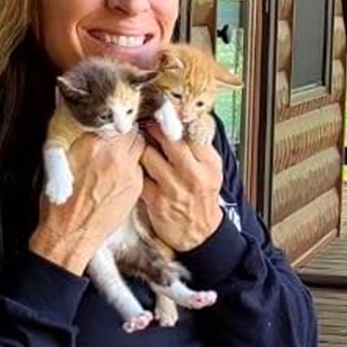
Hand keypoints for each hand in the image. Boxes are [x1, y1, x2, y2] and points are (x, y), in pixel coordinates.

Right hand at [30, 131, 144, 274]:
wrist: (70, 233)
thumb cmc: (60, 201)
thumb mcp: (58, 160)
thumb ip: (75, 136)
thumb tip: (78, 114)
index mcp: (92, 144)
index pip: (114, 119)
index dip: (113, 119)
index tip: (111, 120)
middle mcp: (114, 155)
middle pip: (132, 130)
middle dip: (125, 132)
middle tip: (117, 137)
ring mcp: (128, 171)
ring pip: (140, 146)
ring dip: (132, 147)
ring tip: (119, 154)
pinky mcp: (136, 186)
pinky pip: (140, 167)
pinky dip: (133, 167)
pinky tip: (119, 174)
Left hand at [140, 123, 223, 251]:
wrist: (199, 234)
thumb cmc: (202, 197)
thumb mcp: (212, 170)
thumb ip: (200, 146)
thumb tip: (184, 119)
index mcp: (208, 164)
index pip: (191, 132)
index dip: (174, 119)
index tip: (164, 112)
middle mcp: (193, 174)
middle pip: (169, 140)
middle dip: (154, 127)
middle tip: (148, 122)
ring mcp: (173, 188)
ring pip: (149, 154)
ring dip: (141, 146)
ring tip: (139, 142)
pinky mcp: (155, 200)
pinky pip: (139, 175)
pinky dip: (135, 167)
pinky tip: (134, 164)